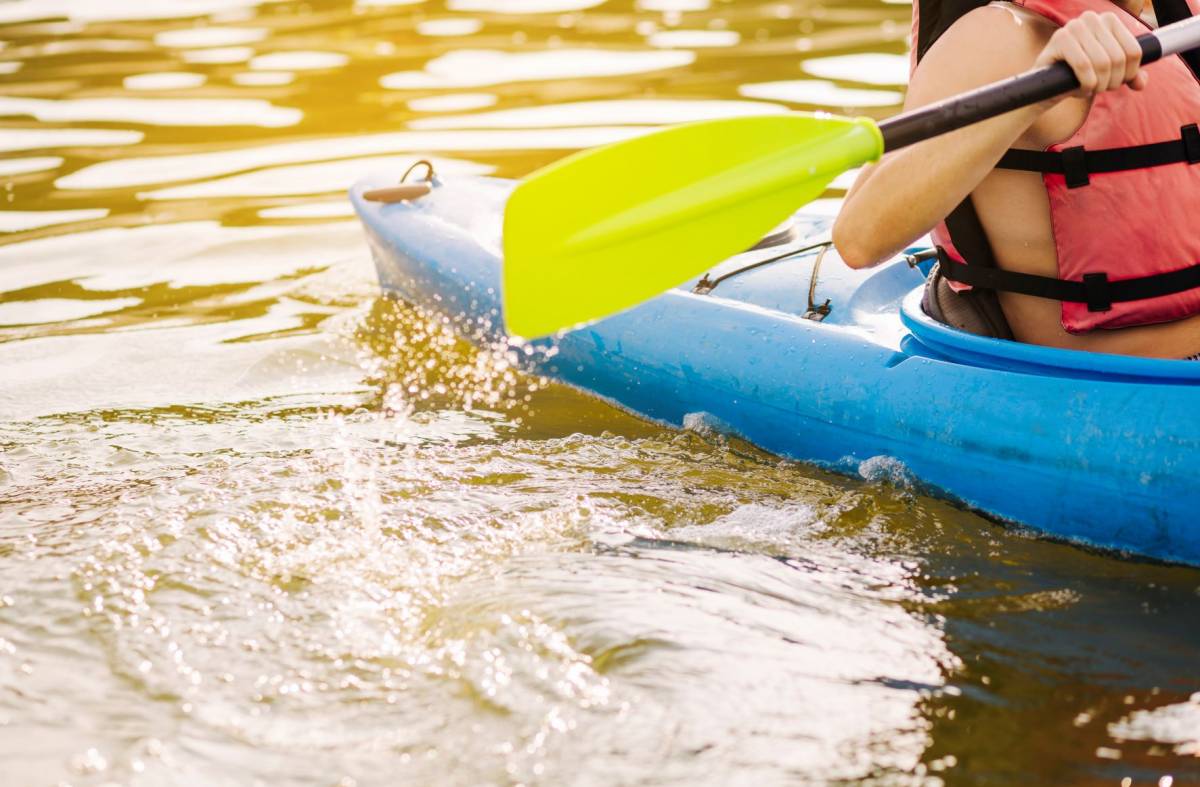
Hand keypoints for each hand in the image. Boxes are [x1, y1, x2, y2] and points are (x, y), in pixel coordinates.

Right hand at [1034, 11, 1148, 94]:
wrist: (1045, 86)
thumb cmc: (1077, 77)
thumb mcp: (1108, 74)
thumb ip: (1129, 75)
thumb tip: (1141, 83)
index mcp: (1109, 20)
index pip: (1134, 50)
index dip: (1130, 73)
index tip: (1118, 83)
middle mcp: (1093, 18)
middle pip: (1118, 58)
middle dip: (1112, 81)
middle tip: (1101, 89)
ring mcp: (1074, 26)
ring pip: (1103, 63)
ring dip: (1099, 84)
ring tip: (1090, 89)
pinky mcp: (1060, 39)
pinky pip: (1084, 66)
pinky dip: (1085, 84)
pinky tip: (1080, 89)